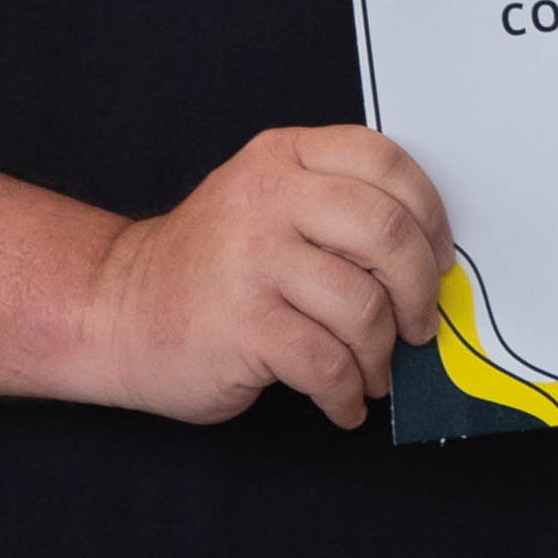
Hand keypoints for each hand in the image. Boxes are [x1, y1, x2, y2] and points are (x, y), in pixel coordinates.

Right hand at [81, 125, 453, 425]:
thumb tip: (430, 261)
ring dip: (381, 354)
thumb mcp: (267, 202)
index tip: (439, 258)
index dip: (429, 215)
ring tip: (370, 371)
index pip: (384, 162)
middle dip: (420, 292)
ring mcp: (252, 260)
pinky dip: (346, 394)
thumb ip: (337, 208)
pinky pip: (328, 364)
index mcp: (283, 157)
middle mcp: (267, 198)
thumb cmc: (212, 267)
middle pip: (386, 234)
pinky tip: (341, 400)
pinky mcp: (243, 325)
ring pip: (364, 307)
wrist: (119, 312)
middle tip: (418, 326)